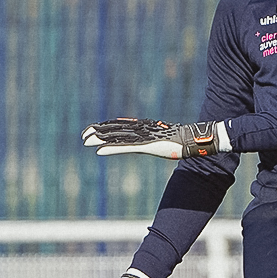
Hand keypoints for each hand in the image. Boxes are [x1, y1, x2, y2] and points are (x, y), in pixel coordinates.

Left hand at [82, 118, 222, 159]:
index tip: (94, 129)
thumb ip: (154, 141)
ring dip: (100, 140)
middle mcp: (141, 129)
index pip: (121, 125)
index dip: (106, 127)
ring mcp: (143, 137)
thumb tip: (149, 143)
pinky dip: (110, 149)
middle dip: (98, 132)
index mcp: (144, 127)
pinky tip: (99, 152)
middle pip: (115, 129)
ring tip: (85, 141)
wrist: (193, 140)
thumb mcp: (164, 141)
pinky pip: (124, 147)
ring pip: (117, 137)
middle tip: (83, 135)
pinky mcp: (145, 146)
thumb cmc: (182, 140)